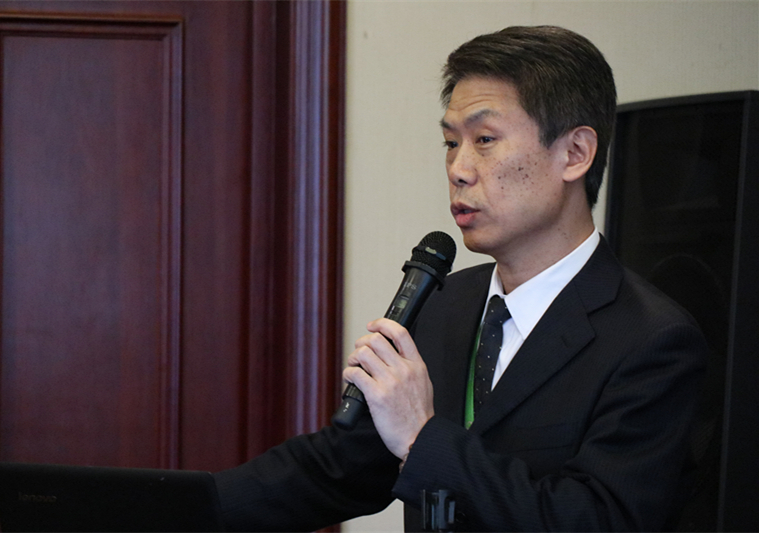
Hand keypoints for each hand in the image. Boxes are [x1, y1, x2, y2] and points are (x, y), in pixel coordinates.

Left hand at [344, 318, 433, 458]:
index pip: (400, 333)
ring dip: (353, 358)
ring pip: (363, 354)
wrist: (418, 438)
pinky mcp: (376, 395)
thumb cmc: (419, 416)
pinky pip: (355, 374)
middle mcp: (403, 370)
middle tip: (360, 352)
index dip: (383, 324)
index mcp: (416, 365)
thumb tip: (394, 355)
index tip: (373, 325)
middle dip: (362, 343)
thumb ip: (411, 367)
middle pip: (376, 340)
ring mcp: (390, 382)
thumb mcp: (423, 383)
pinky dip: (348, 374)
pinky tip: (350, 380)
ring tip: (354, 367)